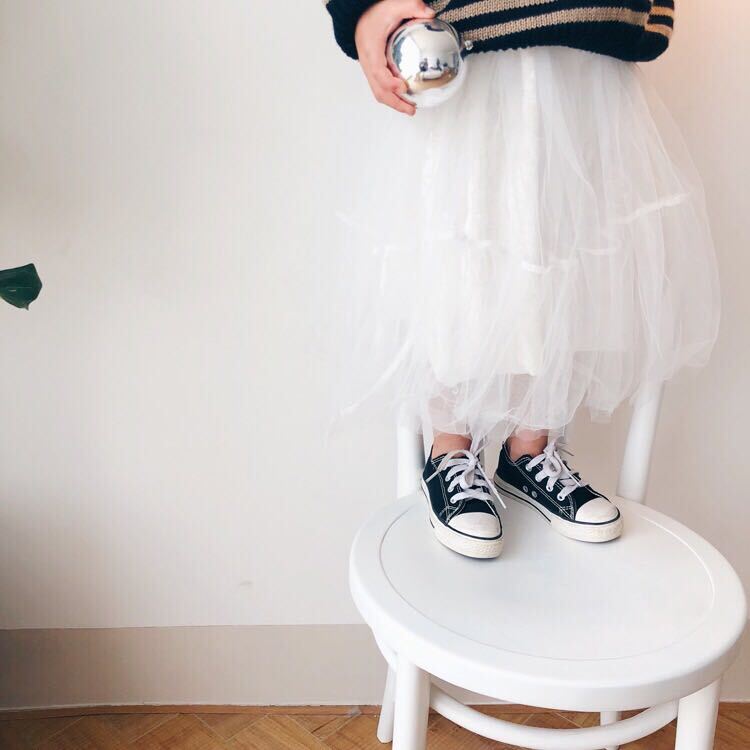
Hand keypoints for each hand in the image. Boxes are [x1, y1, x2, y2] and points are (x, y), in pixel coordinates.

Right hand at [355, 0, 435, 115]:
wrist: (359, 18)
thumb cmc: (374, 13)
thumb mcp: (393, 5)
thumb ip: (411, 6)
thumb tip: (431, 14)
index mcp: (371, 50)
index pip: (378, 72)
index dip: (390, 83)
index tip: (403, 87)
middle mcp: (367, 64)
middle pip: (378, 90)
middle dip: (395, 103)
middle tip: (411, 109)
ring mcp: (368, 70)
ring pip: (378, 93)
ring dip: (394, 103)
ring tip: (410, 109)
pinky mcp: (372, 72)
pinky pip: (380, 88)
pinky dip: (391, 96)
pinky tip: (405, 97)